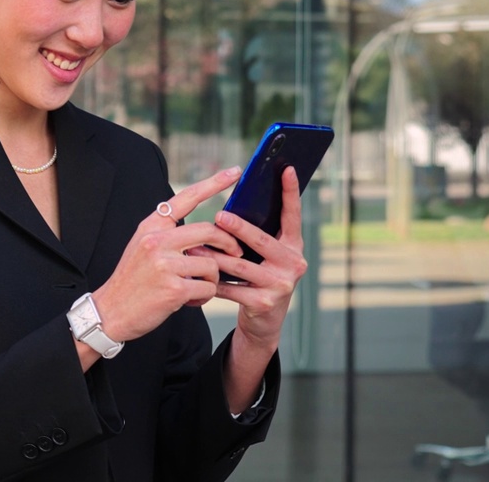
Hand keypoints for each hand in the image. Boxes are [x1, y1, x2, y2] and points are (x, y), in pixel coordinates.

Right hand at [91, 166, 246, 344]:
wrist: (110, 311)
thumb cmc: (132, 281)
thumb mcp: (142, 247)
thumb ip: (168, 235)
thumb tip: (204, 231)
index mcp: (151, 227)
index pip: (186, 198)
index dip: (213, 183)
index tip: (234, 172)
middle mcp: (157, 240)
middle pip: (209, 230)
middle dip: (228, 243)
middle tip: (235, 252)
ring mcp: (165, 264)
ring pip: (211, 264)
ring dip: (212, 278)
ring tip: (198, 287)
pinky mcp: (174, 288)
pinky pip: (207, 287)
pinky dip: (205, 296)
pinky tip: (191, 300)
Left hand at [187, 166, 307, 350]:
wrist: (264, 320)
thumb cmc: (259, 277)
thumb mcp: (264, 255)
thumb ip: (258, 233)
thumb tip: (231, 206)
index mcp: (294, 245)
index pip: (292, 214)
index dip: (290, 191)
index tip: (286, 167)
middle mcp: (293, 263)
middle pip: (261, 241)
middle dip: (239, 228)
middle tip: (219, 216)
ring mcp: (281, 284)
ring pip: (240, 265)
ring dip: (214, 256)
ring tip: (194, 247)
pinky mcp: (264, 302)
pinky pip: (231, 288)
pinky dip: (212, 281)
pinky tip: (197, 276)